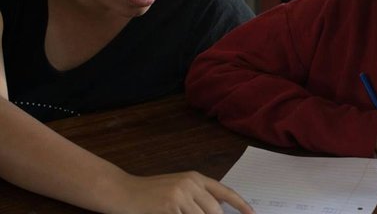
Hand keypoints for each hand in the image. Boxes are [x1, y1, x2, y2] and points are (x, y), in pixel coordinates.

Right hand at [113, 171, 254, 213]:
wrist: (122, 191)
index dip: (241, 205)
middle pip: (215, 211)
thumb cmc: (149, 193)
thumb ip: (197, 198)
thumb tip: (217, 211)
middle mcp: (190, 184)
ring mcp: (180, 196)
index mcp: (195, 178)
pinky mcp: (169, 207)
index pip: (225, 192)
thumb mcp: (177, 189)